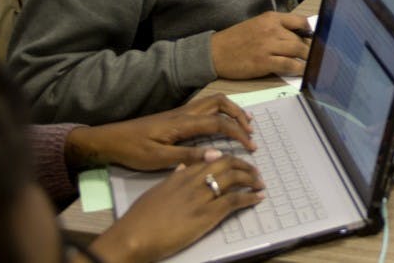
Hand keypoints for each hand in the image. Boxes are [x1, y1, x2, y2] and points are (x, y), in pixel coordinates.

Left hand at [65, 94, 255, 170]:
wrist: (110, 140)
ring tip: (244, 124)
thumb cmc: (133, 150)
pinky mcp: (177, 116)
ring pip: (213, 102)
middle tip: (250, 132)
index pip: (219, 123)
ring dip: (231, 110)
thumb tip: (218, 153)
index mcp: (183, 123)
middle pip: (220, 103)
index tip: (250, 146)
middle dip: (239, 114)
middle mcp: (185, 113)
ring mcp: (181, 112)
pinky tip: (223, 123)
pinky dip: (221, 112)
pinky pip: (206, 107)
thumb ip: (189, 155)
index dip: (237, 133)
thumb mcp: (159, 158)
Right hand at [88, 156, 264, 262]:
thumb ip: (172, 178)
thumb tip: (182, 168)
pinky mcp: (207, 214)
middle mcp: (193, 181)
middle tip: (254, 171)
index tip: (236, 162)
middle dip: (244, 165)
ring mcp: (201, 197)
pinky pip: (234, 200)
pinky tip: (258, 197)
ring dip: (251, 179)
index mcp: (181, 174)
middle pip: (226, 164)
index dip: (227, 159)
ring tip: (260, 183)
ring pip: (234, 178)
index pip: (210, 159)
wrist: (134, 235)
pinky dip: (249, 197)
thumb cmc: (140, 218)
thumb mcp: (157, 191)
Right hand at [211, 11, 311, 78]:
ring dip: (308, 59)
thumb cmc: (235, 40)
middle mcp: (272, 29)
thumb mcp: (257, 25)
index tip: (318, 39)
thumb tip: (298, 37)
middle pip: (301, 39)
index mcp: (270, 18)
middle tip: (319, 56)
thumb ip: (276, 28)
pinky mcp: (264, 62)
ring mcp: (268, 46)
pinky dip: (299, 69)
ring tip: (314, 65)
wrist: (214, 52)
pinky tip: (303, 72)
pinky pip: (289, 65)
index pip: (300, 21)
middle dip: (310, 49)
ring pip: (298, 51)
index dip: (312, 31)